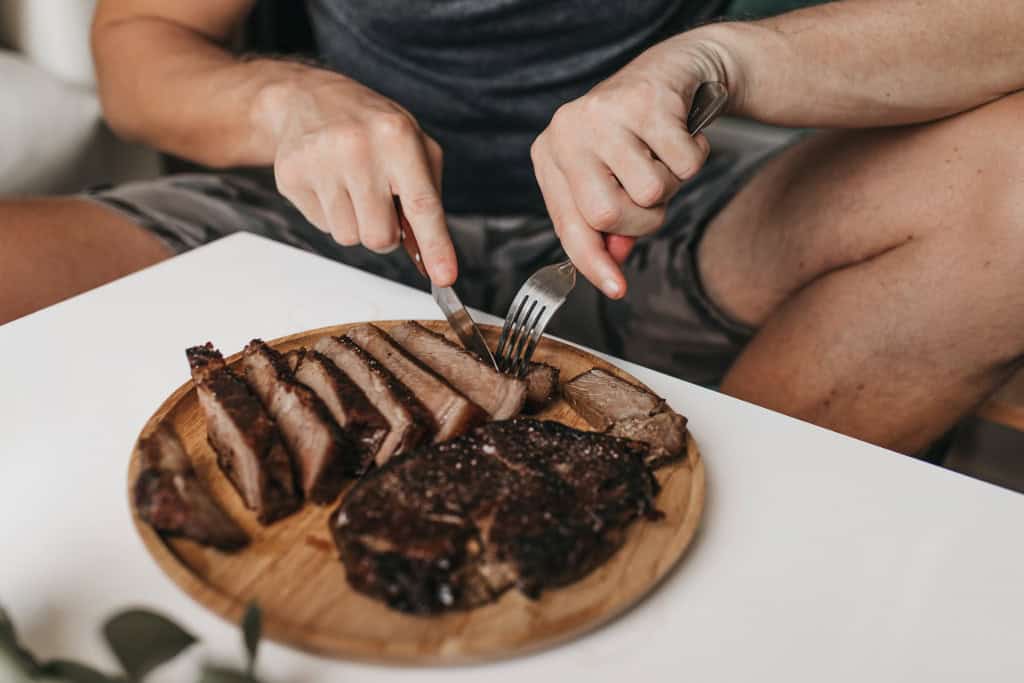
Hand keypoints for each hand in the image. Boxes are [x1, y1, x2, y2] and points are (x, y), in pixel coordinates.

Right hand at [263, 71, 454, 285]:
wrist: (309, 97)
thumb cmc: (371, 127)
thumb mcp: (414, 146)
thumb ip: (427, 198)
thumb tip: (430, 256)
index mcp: (396, 136)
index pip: (421, 204)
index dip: (435, 245)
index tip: (445, 277)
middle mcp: (357, 148)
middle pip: (380, 237)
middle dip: (385, 232)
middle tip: (379, 200)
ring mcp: (319, 162)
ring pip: (349, 238)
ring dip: (356, 222)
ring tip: (351, 184)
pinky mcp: (290, 176)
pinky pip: (323, 228)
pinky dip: (332, 214)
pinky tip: (329, 182)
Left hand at [531, 36, 731, 297]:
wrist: (677, 69)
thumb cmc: (639, 132)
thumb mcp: (613, 177)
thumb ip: (608, 223)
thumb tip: (613, 263)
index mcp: (550, 154)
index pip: (569, 225)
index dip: (593, 261)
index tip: (616, 289)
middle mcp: (567, 130)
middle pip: (606, 214)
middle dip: (641, 220)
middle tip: (654, 196)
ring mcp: (603, 114)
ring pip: (648, 192)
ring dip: (671, 185)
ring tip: (664, 155)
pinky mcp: (644, 102)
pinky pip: (682, 165)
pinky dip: (693, 158)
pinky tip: (682, 135)